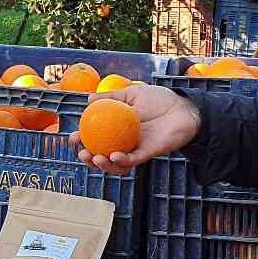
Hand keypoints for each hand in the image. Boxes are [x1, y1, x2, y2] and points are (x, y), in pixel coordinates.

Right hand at [69, 84, 200, 175]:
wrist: (185, 108)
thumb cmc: (161, 99)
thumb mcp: (133, 93)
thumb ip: (113, 96)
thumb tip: (88, 98)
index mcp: (119, 129)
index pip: (97, 138)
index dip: (83, 141)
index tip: (72, 138)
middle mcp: (125, 142)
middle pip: (103, 155)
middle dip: (89, 159)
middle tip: (82, 153)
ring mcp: (136, 149)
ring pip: (116, 163)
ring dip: (103, 165)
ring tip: (94, 158)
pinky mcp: (149, 153)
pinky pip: (133, 160)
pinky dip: (122, 160)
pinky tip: (112, 155)